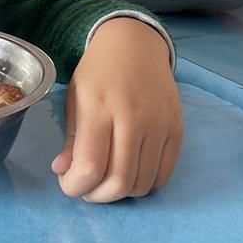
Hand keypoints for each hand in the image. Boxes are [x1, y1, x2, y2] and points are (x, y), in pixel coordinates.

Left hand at [52, 18, 182, 201]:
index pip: (90, 167)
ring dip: (122, 193)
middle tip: (89, 188)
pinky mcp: (177, 129)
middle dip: (98, 196)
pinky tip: (132, 172)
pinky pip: (164, 174)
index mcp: (99, 109)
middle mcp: (133, 118)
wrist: (135, 46)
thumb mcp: (75, 100)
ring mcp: (159, 124)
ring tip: (109, 179)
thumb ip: (72, 140)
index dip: (76, 187)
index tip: (69, 183)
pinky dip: (146, 184)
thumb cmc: (98, 73)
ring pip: (143, 183)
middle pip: (120, 181)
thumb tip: (64, 172)